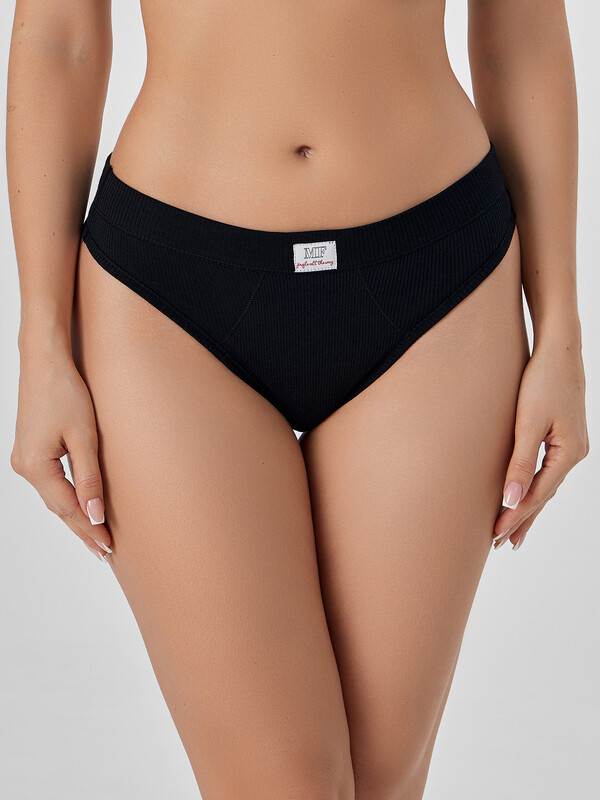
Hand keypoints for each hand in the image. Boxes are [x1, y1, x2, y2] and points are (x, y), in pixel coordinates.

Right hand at [10, 349, 111, 561]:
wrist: (45, 363)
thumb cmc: (66, 393)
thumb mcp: (84, 437)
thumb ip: (90, 478)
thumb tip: (95, 514)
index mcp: (36, 466)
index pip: (67, 509)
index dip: (89, 529)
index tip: (107, 548)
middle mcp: (24, 467)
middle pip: (58, 508)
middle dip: (82, 529)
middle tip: (104, 552)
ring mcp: (24, 460)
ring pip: (53, 497)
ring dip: (74, 516)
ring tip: (95, 537)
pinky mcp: (30, 452)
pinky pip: (51, 484)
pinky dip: (66, 498)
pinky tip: (79, 507)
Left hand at [492, 336, 589, 550]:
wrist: (559, 349)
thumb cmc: (542, 381)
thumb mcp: (528, 423)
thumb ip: (519, 463)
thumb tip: (510, 499)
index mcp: (569, 453)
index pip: (538, 494)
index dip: (516, 516)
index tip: (495, 535)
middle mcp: (574, 453)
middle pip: (545, 495)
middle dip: (522, 519)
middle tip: (501, 544)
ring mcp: (571, 445)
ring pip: (546, 485)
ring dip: (528, 507)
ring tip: (512, 531)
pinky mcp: (563, 436)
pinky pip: (547, 471)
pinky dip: (534, 487)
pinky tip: (525, 495)